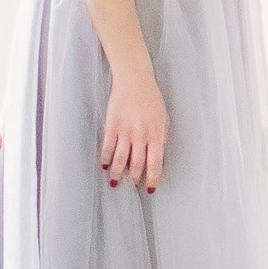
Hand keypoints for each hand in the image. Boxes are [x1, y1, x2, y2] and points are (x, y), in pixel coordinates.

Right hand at [101, 63, 168, 194]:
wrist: (135, 80)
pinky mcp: (112, 126)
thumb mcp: (162, 119)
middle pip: (137, 164)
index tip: (150, 188)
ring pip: (120, 159)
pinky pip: (108, 147)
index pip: (155, 163)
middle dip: (134, 178)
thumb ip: (160, 138)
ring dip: (117, 173)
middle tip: (132, 185)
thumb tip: (156, 157)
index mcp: (156, 134)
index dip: (152, 178)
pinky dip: (105, 159)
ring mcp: (125, 131)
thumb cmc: (151, 99)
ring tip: (115, 181)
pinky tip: (105, 166)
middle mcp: (141, 135)